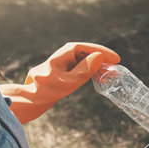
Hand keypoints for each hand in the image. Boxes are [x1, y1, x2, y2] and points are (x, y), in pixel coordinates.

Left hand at [0, 42, 119, 123]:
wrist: (32, 99)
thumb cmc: (48, 91)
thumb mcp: (68, 81)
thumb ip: (84, 69)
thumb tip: (99, 57)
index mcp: (64, 54)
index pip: (87, 48)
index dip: (102, 51)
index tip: (116, 59)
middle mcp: (63, 54)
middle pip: (87, 52)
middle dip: (102, 58)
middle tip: (116, 65)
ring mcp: (63, 62)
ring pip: (85, 59)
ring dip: (98, 64)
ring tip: (110, 72)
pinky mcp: (64, 70)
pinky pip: (81, 66)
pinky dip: (91, 70)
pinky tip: (99, 76)